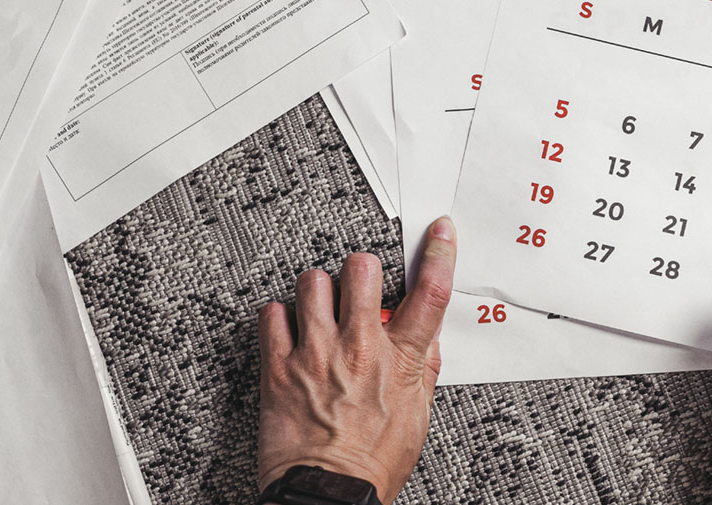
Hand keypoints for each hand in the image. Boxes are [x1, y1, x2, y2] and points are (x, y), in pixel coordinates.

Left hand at [256, 217, 456, 503]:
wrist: (330, 494)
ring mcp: (316, 353)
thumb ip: (423, 371)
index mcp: (401, 361)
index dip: (439, 254)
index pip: (430, 294)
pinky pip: (272, 313)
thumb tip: (427, 341)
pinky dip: (279, 317)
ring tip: (320, 310)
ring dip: (318, 291)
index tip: (439, 232)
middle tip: (358, 285)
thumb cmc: (371, 464)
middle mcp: (359, 348)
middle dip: (362, 270)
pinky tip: (290, 332)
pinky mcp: (279, 366)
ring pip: (312, 281)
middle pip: (363, 269)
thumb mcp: (417, 417)